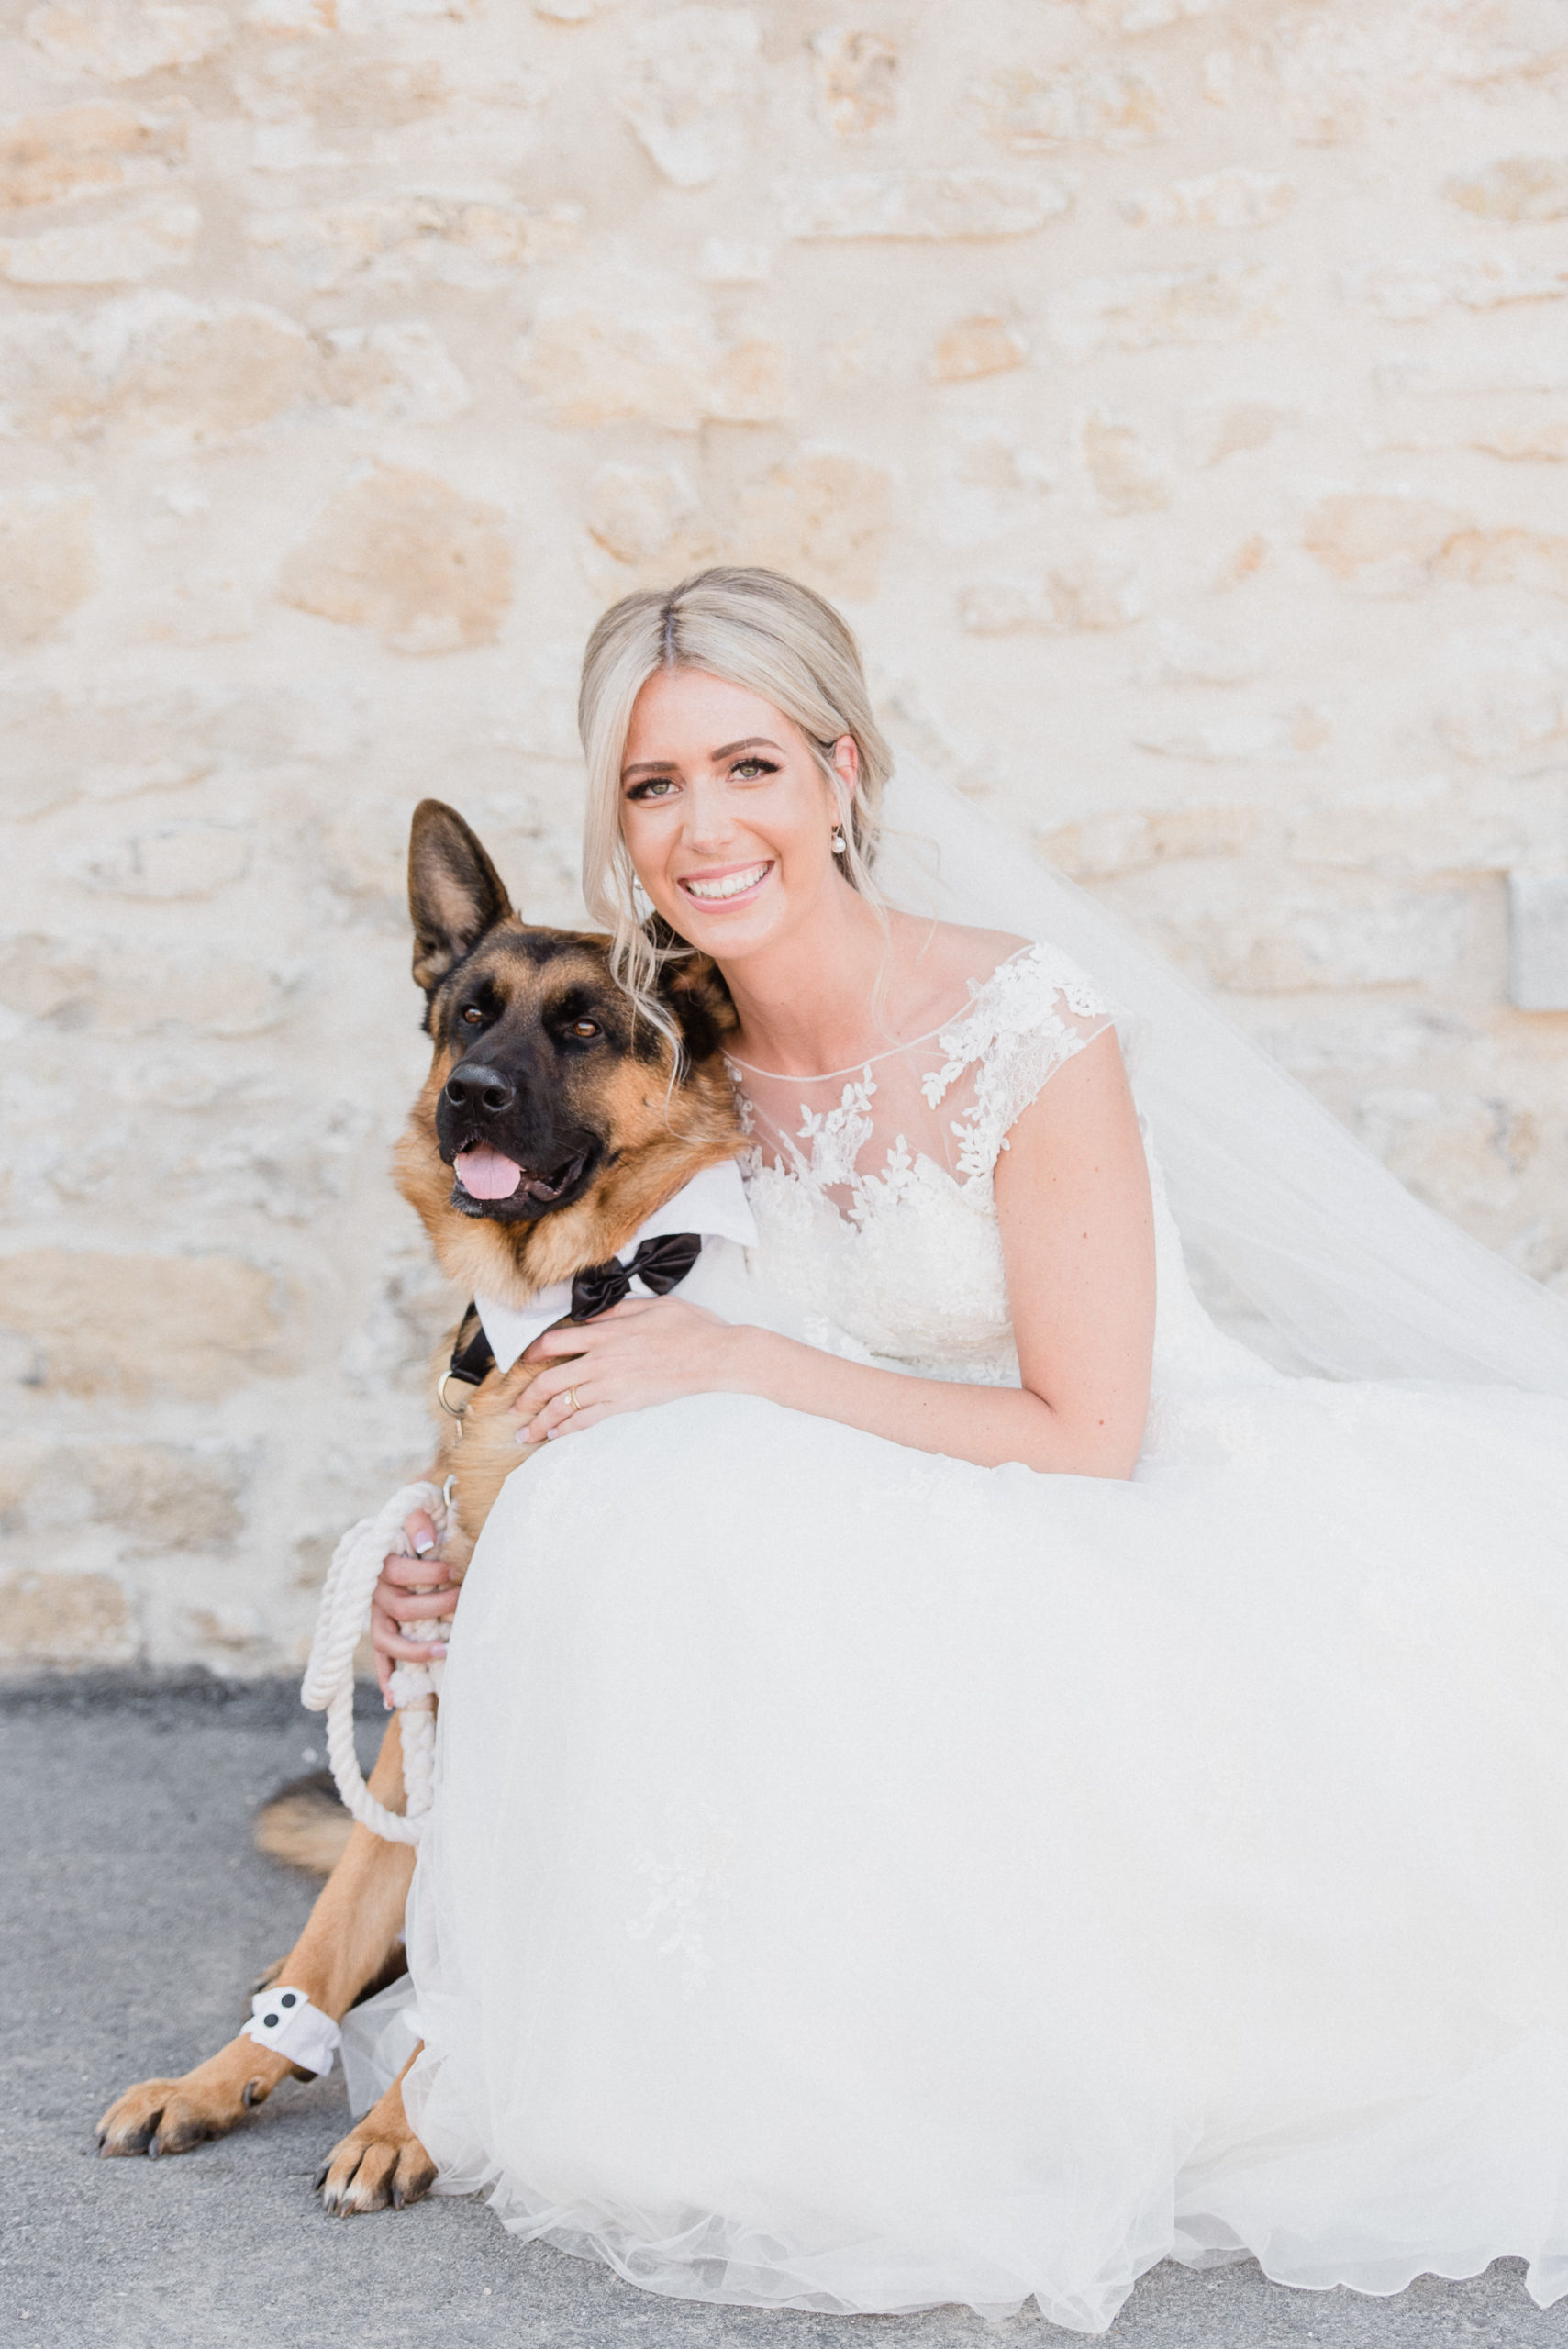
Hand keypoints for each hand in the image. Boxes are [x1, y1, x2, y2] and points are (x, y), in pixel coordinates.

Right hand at [370, 1509, 459, 1703]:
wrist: (398, 1533)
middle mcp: (373, 1591)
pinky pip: (379, 1659)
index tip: (454, 1571)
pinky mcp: (381, 1631)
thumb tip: (426, 1543)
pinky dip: (386, 1679)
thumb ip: (418, 1521)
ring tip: (445, 1652)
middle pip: (400, 1607)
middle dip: (436, 1607)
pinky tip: (395, 1700)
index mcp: (379, 1562)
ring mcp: (375, 1615)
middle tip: (463, 1601)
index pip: (397, 1571)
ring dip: (415, 1650)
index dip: (426, 1573)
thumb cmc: (415, 1525)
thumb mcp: (416, 1511)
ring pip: (386, 1640)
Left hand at [512, 1296, 753, 1443]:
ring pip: (564, 1405)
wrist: (715, 1356)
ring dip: (541, 1421)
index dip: (533, 1352)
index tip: (522, 1362)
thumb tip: (593, 1316)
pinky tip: (555, 1435)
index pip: (555, 1342)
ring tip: (526, 1434)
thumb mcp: (651, 1305)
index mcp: (606, 1332)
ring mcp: (612, 1385)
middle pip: (551, 1381)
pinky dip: (567, 1428)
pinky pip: (587, 1419)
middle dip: (527, 1397)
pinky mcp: (625, 1404)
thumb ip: (617, 1310)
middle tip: (515, 1408)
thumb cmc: (691, 1327)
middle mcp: (602, 1360)